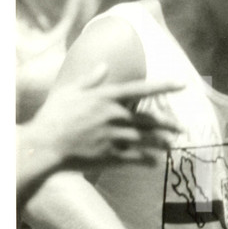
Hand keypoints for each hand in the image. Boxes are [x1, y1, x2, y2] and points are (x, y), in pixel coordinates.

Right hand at [27, 64, 181, 169]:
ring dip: (162, 143)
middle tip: (181, 128)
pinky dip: (148, 160)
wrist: (43, 145)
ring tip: (171, 146)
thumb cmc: (53, 117)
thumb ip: (90, 79)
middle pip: (150, 119)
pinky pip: (136, 158)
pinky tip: (156, 162)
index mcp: (106, 97)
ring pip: (147, 140)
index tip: (183, 84)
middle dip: (168, 124)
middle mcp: (114, 115)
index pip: (141, 89)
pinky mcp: (111, 155)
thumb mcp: (70, 92)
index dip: (163, 86)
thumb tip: (104, 65)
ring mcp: (114, 136)